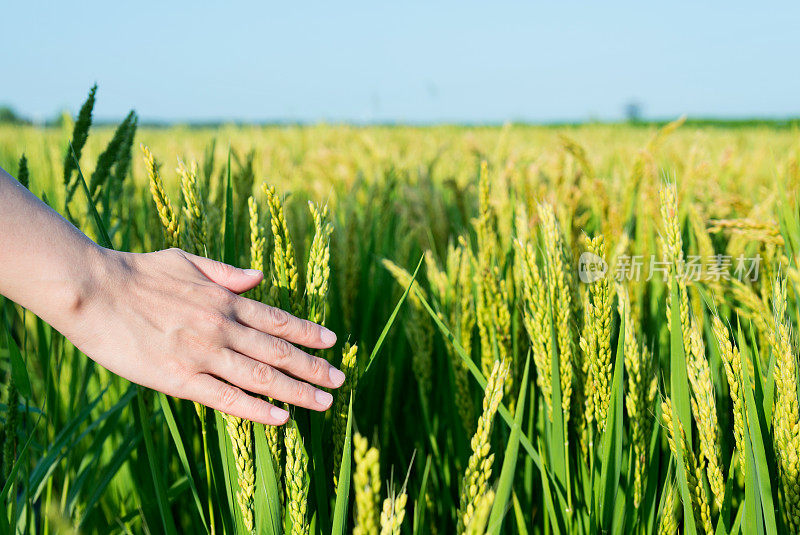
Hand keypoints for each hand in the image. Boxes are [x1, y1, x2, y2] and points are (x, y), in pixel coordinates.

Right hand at [57, 247, 342, 424]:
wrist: (93, 289)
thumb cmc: (137, 272)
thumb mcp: (187, 261)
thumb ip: (226, 273)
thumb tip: (259, 277)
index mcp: (226, 300)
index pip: (279, 321)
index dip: (308, 333)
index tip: (333, 342)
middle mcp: (223, 327)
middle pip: (279, 352)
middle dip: (314, 367)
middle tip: (340, 380)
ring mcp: (204, 354)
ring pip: (263, 377)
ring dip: (298, 391)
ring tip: (324, 402)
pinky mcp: (180, 379)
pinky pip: (228, 399)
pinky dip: (258, 410)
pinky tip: (281, 419)